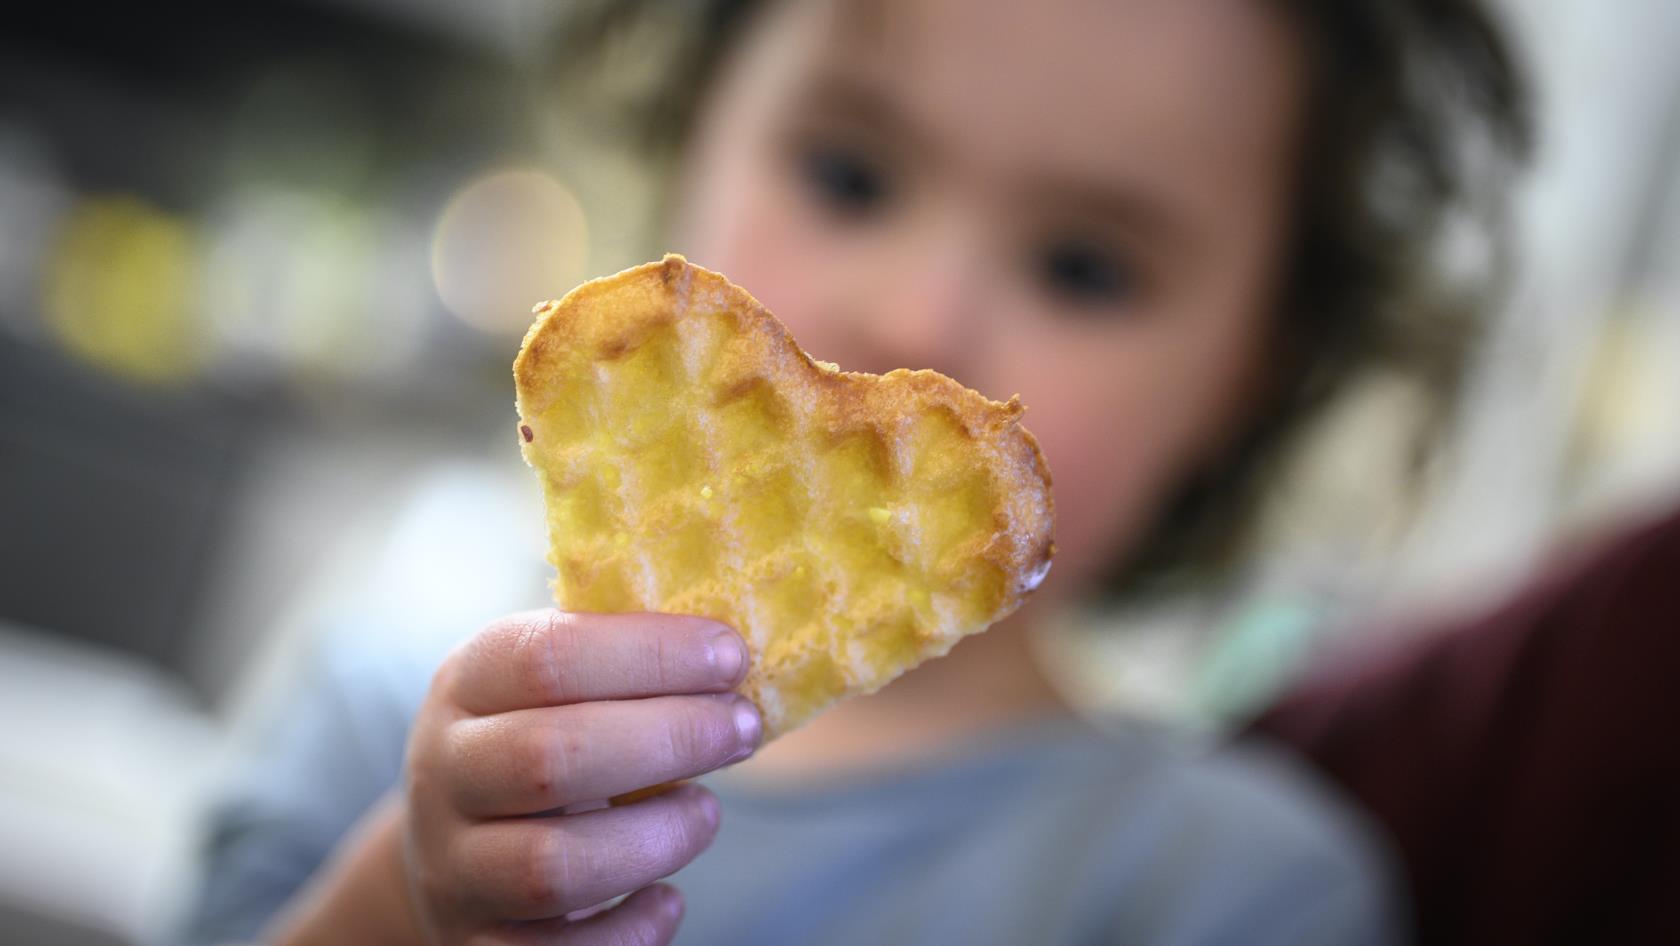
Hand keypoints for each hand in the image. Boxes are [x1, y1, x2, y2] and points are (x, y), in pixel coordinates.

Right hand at [402, 610, 760, 944]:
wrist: (454, 840)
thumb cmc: (539, 736)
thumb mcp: (555, 684)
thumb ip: (625, 662)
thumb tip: (732, 653)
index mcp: (467, 683)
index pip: (547, 657)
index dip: (651, 655)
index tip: (732, 656)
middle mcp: (446, 774)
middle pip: (550, 758)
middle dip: (669, 740)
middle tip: (742, 729)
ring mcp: (454, 868)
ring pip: (551, 867)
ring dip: (655, 840)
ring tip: (706, 813)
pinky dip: (628, 934)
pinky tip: (668, 900)